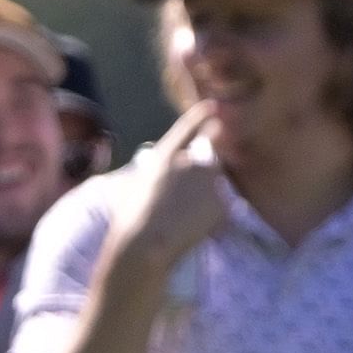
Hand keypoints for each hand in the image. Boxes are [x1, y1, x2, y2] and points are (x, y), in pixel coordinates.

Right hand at [120, 101, 233, 271]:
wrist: (144, 245)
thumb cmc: (129, 219)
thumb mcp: (133, 186)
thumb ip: (151, 172)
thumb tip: (153, 165)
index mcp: (166, 155)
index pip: (187, 128)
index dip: (200, 116)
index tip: (212, 107)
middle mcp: (192, 161)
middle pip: (208, 159)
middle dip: (203, 172)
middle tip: (187, 196)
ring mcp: (210, 181)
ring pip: (215, 185)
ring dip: (206, 194)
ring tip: (184, 217)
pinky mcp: (222, 202)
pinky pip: (220, 207)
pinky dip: (212, 216)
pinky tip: (193, 228)